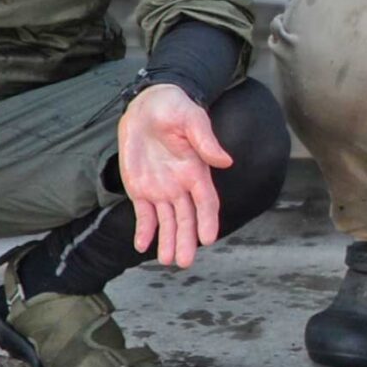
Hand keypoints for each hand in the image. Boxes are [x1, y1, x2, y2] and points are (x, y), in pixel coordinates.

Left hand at [117, 84, 233, 269]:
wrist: (148, 105)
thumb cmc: (174, 108)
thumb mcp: (191, 120)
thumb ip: (205, 141)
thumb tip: (224, 160)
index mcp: (196, 171)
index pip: (206, 202)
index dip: (207, 221)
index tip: (208, 239)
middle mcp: (181, 185)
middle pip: (186, 219)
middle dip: (186, 240)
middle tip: (184, 262)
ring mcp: (161, 190)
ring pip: (167, 222)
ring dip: (168, 241)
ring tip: (167, 261)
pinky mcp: (141, 189)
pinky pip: (143, 214)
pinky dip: (144, 230)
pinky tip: (142, 245)